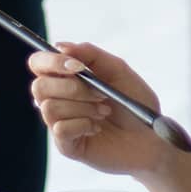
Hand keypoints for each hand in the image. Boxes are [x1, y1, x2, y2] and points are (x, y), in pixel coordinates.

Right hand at [28, 42, 175, 176]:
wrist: (152, 135)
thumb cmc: (135, 102)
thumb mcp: (118, 70)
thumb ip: (90, 54)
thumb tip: (60, 46)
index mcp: (66, 78)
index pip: (39, 63)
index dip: (52, 62)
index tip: (76, 66)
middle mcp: (58, 99)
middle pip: (39, 86)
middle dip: (73, 88)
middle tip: (101, 94)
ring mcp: (60, 123)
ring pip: (50, 108)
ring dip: (83, 107)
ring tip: (104, 111)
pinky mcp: (66, 145)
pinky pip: (60, 129)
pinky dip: (83, 124)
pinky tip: (97, 127)